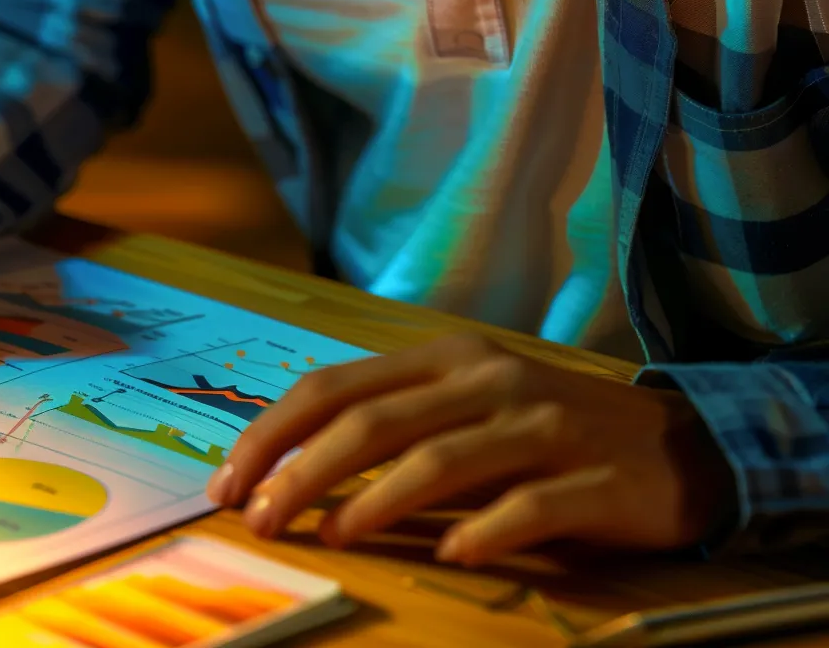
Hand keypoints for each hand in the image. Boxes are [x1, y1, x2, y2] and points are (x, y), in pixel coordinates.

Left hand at [207, 334, 736, 566]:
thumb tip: (288, 469)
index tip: (226, 484)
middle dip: (300, 473)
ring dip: (372, 503)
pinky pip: (528, 506)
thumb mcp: (465, 407)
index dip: (271, 436)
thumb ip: (390, 424)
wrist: (688, 444)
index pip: (333, 388)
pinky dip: (482, 531)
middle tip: (259, 519)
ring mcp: (544, 424)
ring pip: (438, 460)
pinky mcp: (595, 477)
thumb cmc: (552, 430)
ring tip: (328, 536)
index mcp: (445, 358)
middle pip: (371, 423)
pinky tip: (449, 556)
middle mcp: (488, 380)